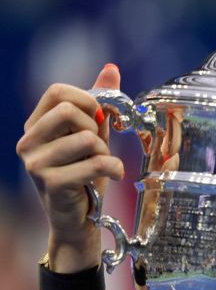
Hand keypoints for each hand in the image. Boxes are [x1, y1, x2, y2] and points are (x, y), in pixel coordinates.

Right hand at [17, 65, 123, 266]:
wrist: (79, 221)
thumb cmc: (85, 177)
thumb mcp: (94, 136)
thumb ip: (99, 104)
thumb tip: (111, 68)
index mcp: (35, 126)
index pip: (57, 91)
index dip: (87, 100)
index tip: (99, 119)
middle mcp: (28, 142)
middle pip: (69, 111)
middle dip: (95, 129)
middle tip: (98, 148)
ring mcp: (35, 163)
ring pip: (86, 139)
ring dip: (104, 152)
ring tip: (100, 166)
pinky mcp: (50, 183)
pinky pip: (94, 163)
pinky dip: (114, 168)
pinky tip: (114, 175)